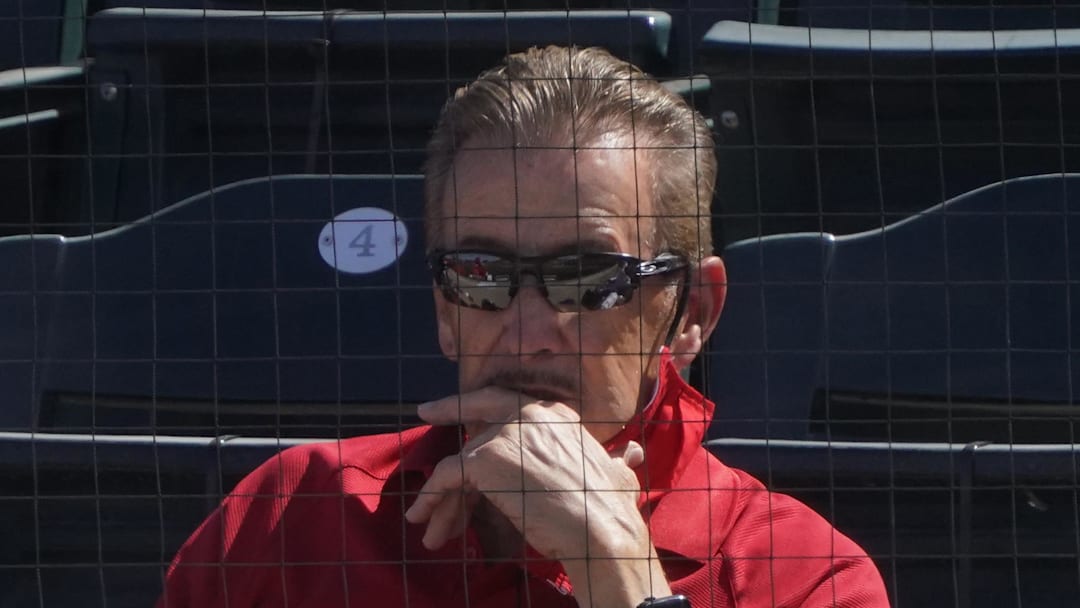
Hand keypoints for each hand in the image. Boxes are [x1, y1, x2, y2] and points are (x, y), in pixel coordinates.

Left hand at [404, 387, 671, 605]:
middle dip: (448, 408)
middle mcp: (529, 413)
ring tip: (429, 524)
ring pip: (460, 459)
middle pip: (478, 410)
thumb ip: (618, 458)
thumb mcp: (618, 473)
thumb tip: (634, 452)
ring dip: (442, 495)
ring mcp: (505, 432)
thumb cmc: (612, 508)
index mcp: (556, 414)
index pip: (509, 402)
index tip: (465, 404)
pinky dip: (431, 498)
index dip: (484, 403)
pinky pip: (446, 476)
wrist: (599, 529)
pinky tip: (424, 519)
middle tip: (424, 413)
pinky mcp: (484, 458)